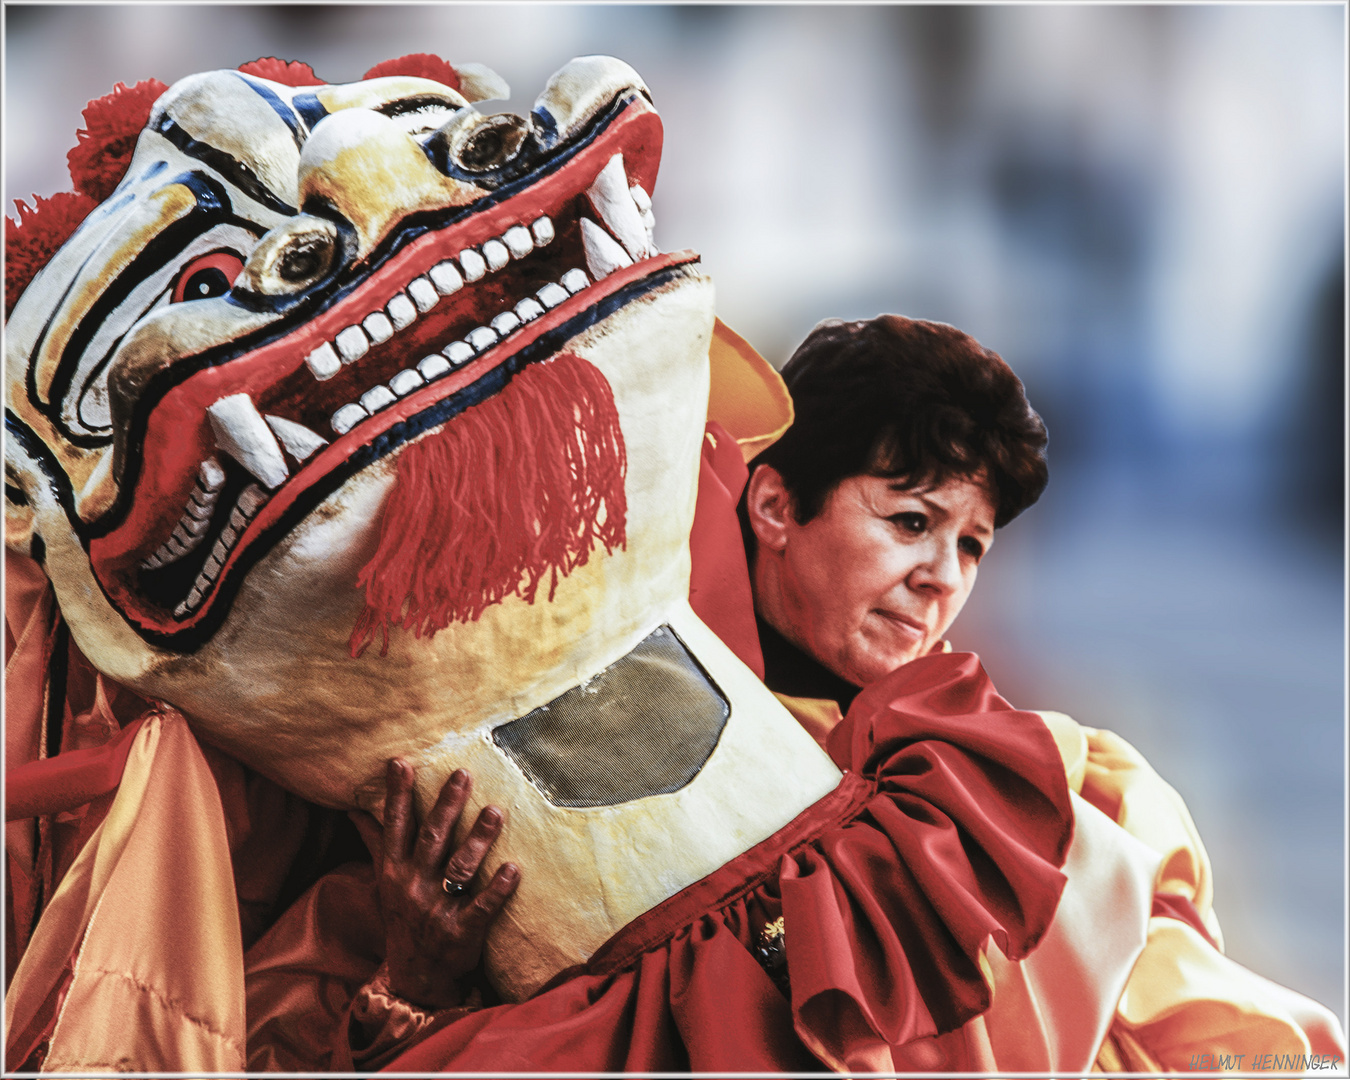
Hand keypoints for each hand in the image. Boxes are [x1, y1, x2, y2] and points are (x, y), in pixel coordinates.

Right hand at [377, 758, 519, 1008]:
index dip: (398, 795)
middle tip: (463, 774)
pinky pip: (481, 909)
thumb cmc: (404, 917)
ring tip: (495, 812)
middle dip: (446, 806)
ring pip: (459, 869)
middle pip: (431, 840)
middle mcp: (412, 887)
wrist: (416, 978)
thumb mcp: (384, 880)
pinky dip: (497, 890)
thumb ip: (375, 841)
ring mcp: (436, 910)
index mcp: (394, 871)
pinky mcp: (461, 933)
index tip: (401, 762)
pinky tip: (514, 869)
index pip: (395, 827)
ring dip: (478, 840)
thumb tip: (354, 809)